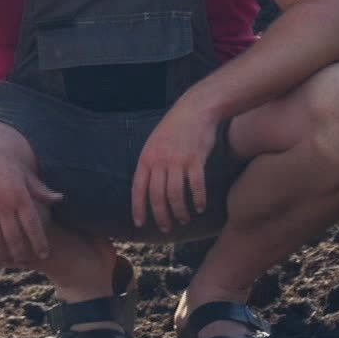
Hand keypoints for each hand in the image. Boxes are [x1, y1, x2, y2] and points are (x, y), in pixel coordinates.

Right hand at [0, 136, 62, 265]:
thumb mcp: (22, 172)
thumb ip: (40, 190)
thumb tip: (60, 199)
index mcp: (19, 195)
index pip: (32, 225)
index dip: (39, 242)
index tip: (44, 254)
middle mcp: (2, 205)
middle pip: (14, 238)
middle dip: (22, 254)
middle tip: (26, 262)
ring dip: (3, 255)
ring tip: (9, 261)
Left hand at [132, 100, 218, 233]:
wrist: (196, 109)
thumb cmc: (175, 127)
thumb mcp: (155, 142)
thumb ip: (151, 163)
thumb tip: (149, 186)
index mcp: (146, 158)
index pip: (138, 189)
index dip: (138, 208)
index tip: (140, 223)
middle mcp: (160, 162)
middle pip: (157, 197)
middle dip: (161, 216)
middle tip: (166, 228)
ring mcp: (178, 161)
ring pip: (175, 196)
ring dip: (179, 212)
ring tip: (183, 219)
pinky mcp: (196, 160)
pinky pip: (196, 187)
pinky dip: (198, 200)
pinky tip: (200, 208)